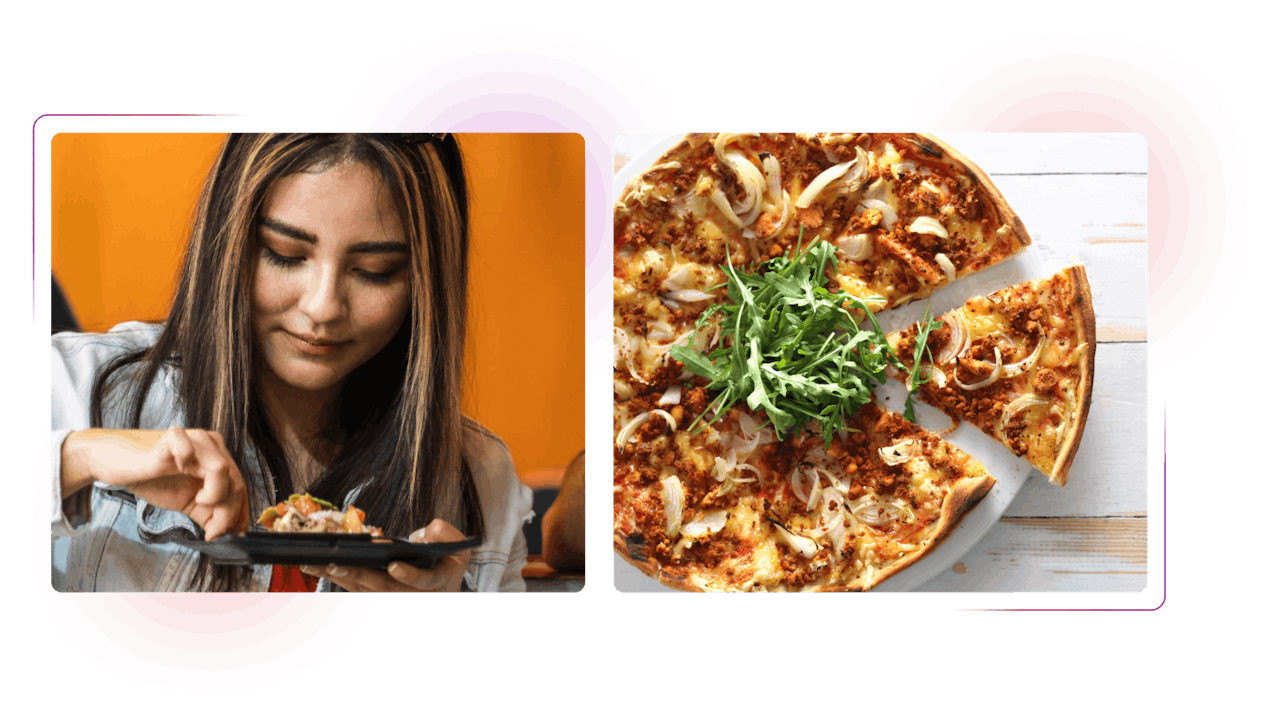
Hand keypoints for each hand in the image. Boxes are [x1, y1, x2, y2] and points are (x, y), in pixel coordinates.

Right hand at [61, 427, 249, 539]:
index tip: (232, 533)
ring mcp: (193, 438)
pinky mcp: (171, 438)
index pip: (240, 486)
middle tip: (212, 531)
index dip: (240, 512)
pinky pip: (188, 447)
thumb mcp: (187, 501)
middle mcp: (211, 444)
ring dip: (215, 494)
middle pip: (235, 481)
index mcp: (218, 456)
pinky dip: (188, 461)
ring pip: (222, 469)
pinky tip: (180, 470)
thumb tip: (232, 531)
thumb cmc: (152, 478)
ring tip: (198, 502)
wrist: (117, 464)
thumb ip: (210, 513)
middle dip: (228, 512)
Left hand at [301, 519, 470, 591]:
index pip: (423, 580)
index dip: (409, 575)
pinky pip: (353, 589)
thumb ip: (446, 535)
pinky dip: (334, 578)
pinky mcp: (376, 596)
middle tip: (335, 564)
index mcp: (437, 582)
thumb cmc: (448, 562)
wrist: (445, 591)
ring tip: (312, 564)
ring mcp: (393, 599)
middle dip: (358, 575)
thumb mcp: (458, 546)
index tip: (394, 566)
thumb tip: (425, 531)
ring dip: (337, 578)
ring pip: (361, 590)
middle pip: (382, 588)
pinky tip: (314, 567)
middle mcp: (412, 596)